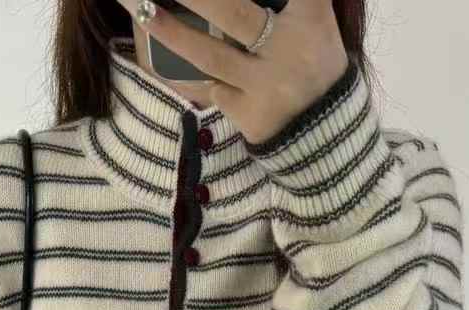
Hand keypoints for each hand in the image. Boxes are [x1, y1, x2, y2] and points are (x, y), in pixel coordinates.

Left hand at [120, 0, 349, 145]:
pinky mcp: (249, 114)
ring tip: (142, 9)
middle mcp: (287, 51)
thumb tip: (261, 0)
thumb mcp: (317, 23)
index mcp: (310, 19)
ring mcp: (265, 86)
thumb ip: (299, 2)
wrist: (326, 136)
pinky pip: (211, 89)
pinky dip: (187, 75)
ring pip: (210, 55)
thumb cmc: (316, 66)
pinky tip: (159, 60)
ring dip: (172, 32)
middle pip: (233, 12)